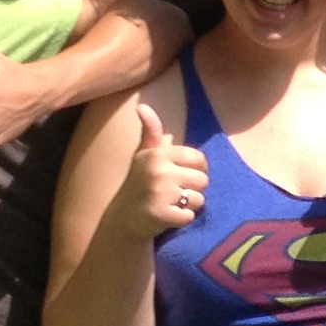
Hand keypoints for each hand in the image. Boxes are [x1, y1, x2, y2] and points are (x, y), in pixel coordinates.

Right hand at [112, 100, 208, 240]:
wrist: (122, 219)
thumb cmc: (138, 183)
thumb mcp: (143, 155)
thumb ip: (151, 132)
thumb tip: (142, 106)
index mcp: (157, 154)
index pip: (199, 159)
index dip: (196, 169)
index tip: (182, 175)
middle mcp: (159, 171)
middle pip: (202, 180)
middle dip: (192, 188)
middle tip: (173, 192)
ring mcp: (160, 193)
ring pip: (198, 199)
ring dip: (188, 205)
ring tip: (170, 203)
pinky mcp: (162, 215)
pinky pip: (190, 216)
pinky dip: (181, 219)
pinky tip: (167, 216)